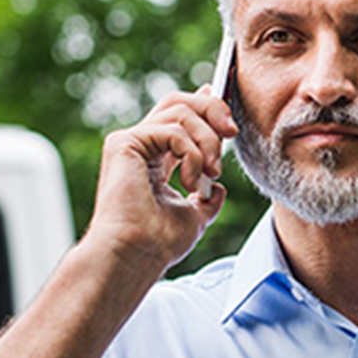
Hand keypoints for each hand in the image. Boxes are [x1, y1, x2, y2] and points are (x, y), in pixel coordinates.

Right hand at [84, 86, 237, 271]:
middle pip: (180, 101)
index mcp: (154, 158)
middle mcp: (141, 145)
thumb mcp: (195, 216)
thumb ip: (207, 197)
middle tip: (232, 133)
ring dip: (207, 140)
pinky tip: (191, 183)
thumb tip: (219, 188)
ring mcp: (130, 142)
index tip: (230, 118)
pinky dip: (192, 155)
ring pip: (180, 111)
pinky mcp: (124, 143)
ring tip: (211, 173)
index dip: (206, 105)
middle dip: (213, 110)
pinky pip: (173, 131)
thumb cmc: (159, 243)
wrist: (137, 255)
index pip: (180, 117)